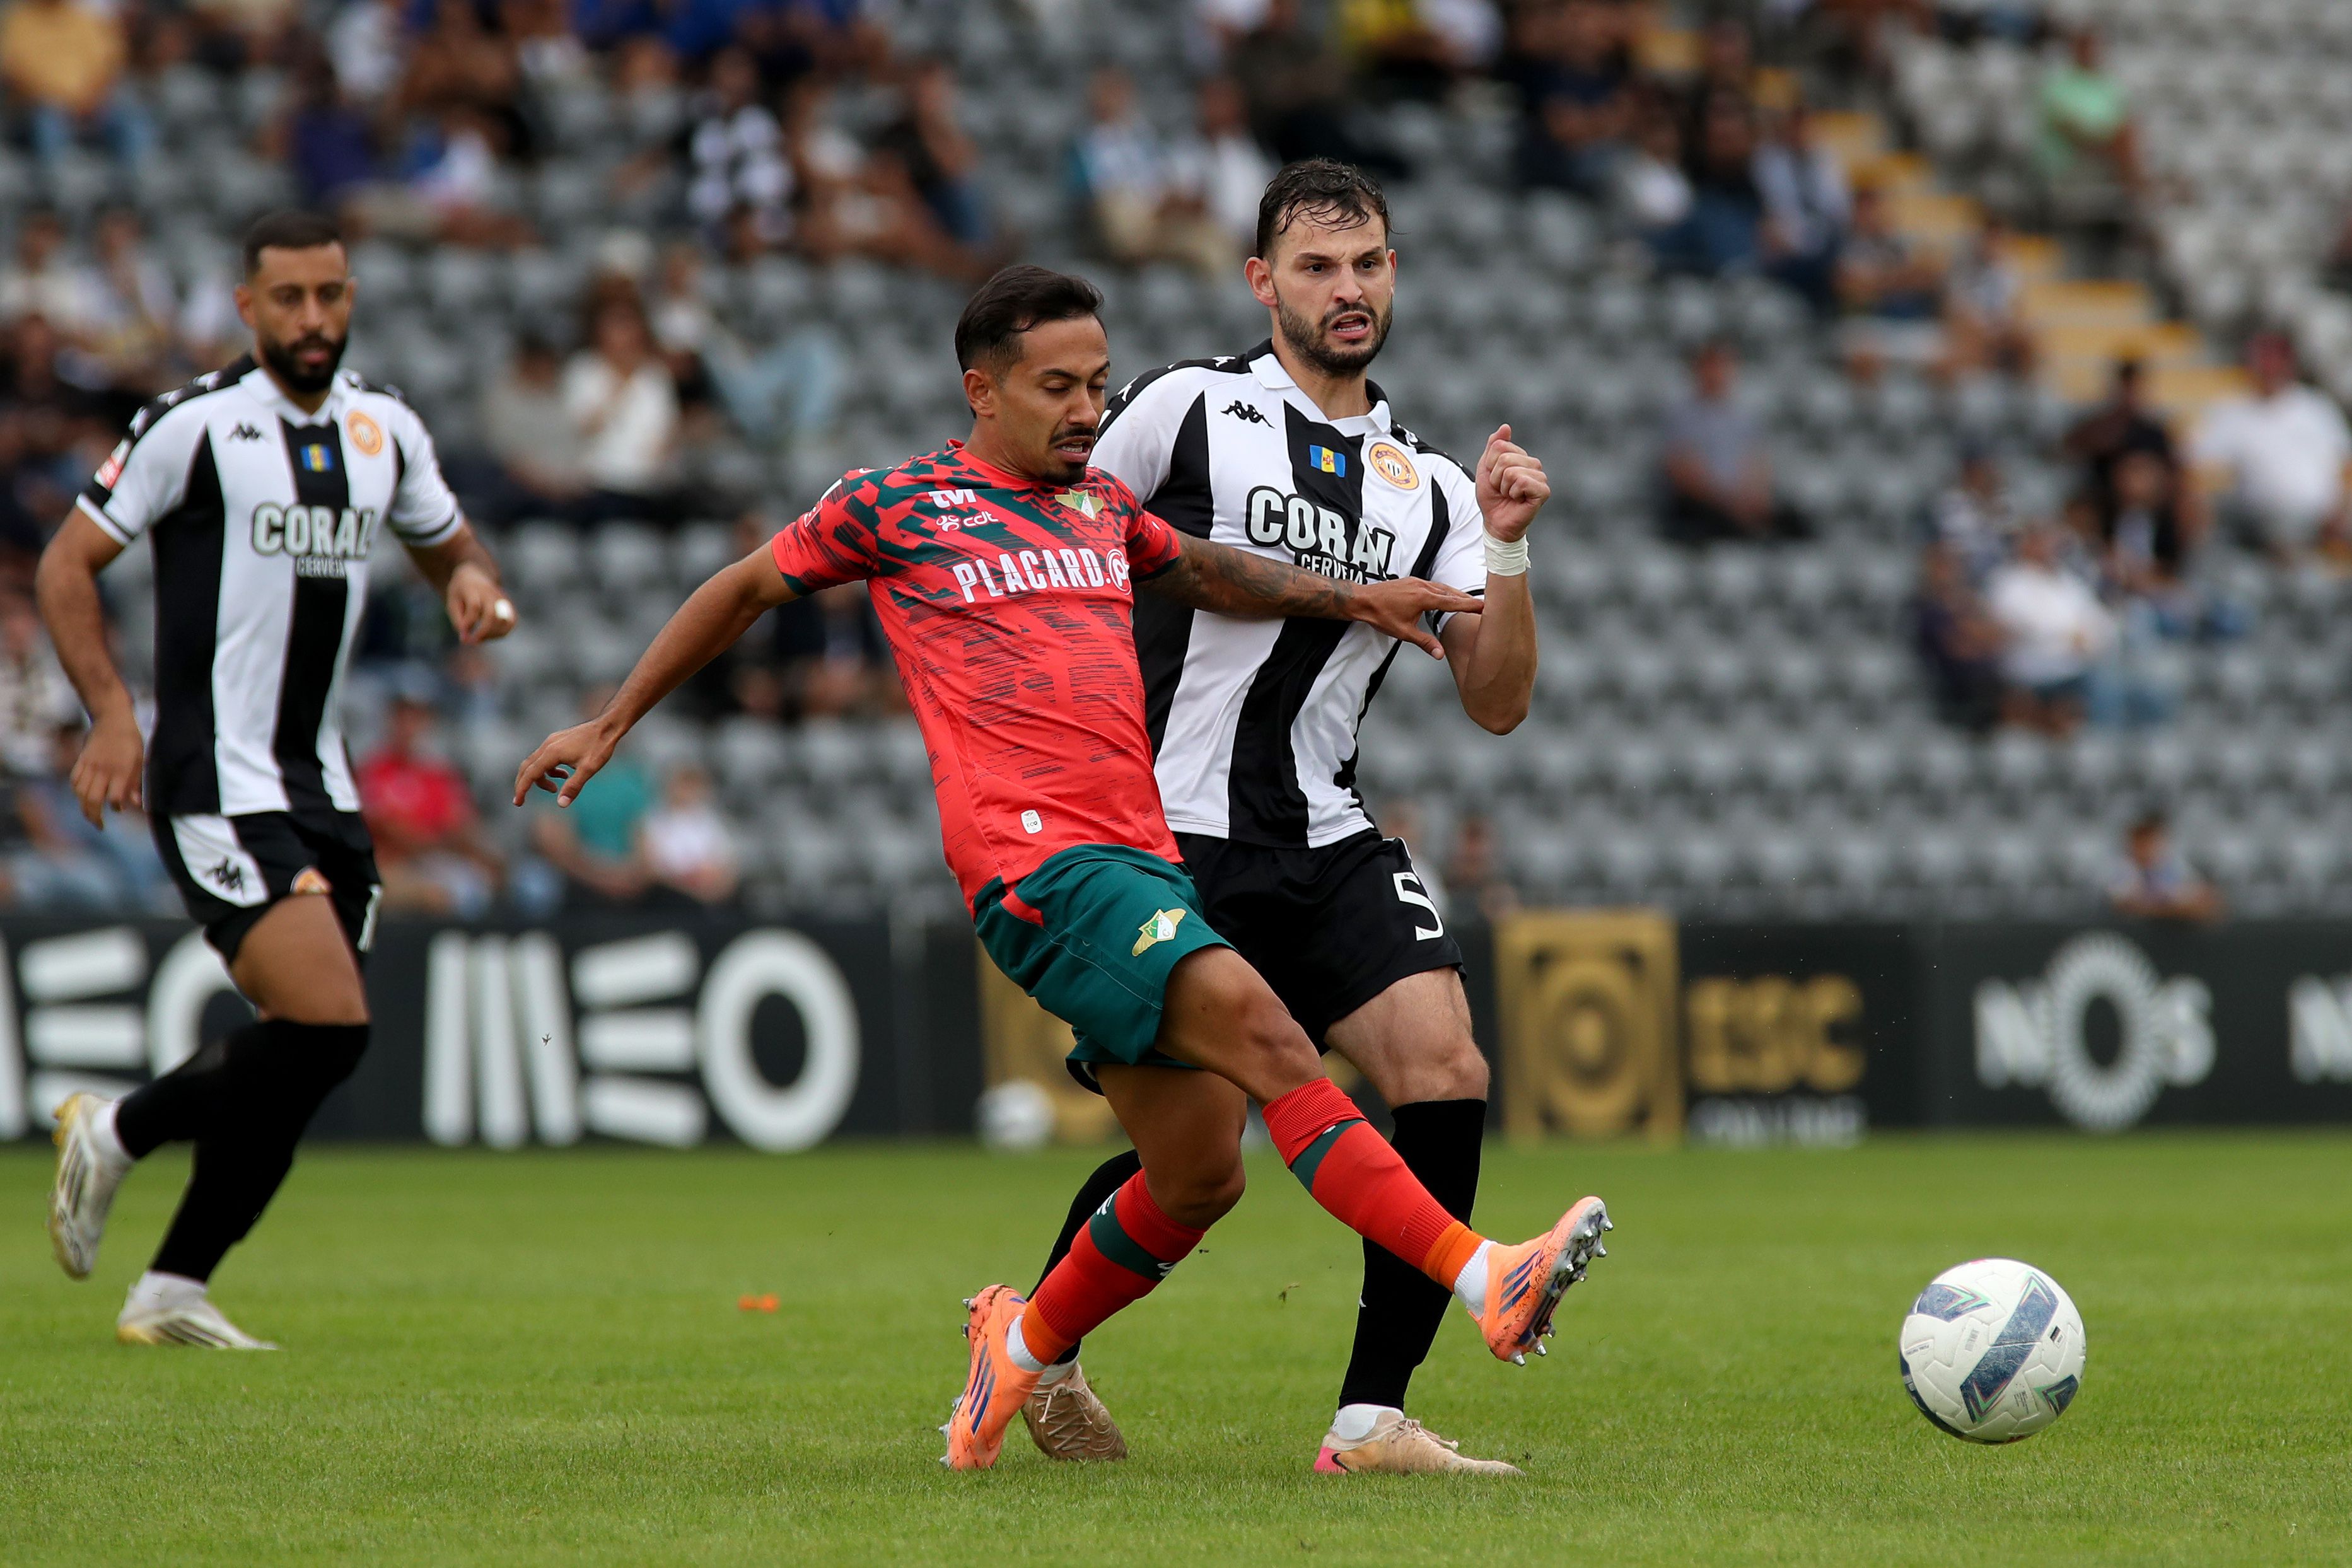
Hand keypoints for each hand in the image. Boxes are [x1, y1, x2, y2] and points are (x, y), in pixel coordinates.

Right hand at [69, 710, 143, 827]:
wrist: (112, 719)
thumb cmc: (131, 741)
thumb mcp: (139, 761)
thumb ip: (135, 783)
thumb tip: (135, 804)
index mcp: (121, 771)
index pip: (114, 798)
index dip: (116, 807)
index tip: (120, 809)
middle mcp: (103, 770)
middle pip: (92, 799)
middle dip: (94, 816)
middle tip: (99, 825)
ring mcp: (90, 765)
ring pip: (80, 792)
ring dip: (83, 806)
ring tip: (90, 814)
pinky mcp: (81, 760)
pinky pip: (74, 780)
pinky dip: (76, 791)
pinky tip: (81, 797)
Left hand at [447, 562, 515, 644]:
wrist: (475, 575)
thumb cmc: (461, 592)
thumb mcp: (452, 602)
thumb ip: (458, 620)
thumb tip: (465, 639)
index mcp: (472, 589)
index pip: (474, 607)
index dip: (469, 623)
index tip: (462, 634)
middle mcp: (490, 592)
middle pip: (492, 614)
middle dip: (483, 632)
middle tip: (472, 641)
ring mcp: (502, 598)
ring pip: (504, 621)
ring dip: (493, 634)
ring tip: (480, 638)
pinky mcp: (509, 606)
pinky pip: (511, 623)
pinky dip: (503, 633)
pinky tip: (490, 635)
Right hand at [513, 719, 619, 807]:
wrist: (607, 726)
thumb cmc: (599, 746)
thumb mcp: (588, 769)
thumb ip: (573, 786)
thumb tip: (561, 804)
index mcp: (552, 752)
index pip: (530, 773)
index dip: (522, 789)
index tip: (518, 802)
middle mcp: (548, 745)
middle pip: (527, 767)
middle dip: (524, 784)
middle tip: (522, 800)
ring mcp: (552, 741)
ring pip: (536, 762)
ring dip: (541, 778)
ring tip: (555, 788)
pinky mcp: (557, 740)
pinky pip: (545, 757)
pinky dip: (549, 770)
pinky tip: (564, 775)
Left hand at [1345, 577, 1483, 657]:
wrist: (1363, 600)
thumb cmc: (1381, 615)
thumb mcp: (1404, 632)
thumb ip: (1425, 642)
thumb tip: (1440, 654)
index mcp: (1424, 598)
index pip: (1453, 602)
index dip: (1470, 605)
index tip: (1484, 606)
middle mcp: (1423, 586)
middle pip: (1450, 592)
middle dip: (1466, 598)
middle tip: (1480, 604)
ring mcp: (1417, 582)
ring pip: (1442, 587)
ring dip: (1455, 594)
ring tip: (1465, 600)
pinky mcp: (1411, 581)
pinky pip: (1433, 585)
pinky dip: (1443, 590)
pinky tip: (1444, 595)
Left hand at [1474, 424, 1549, 543]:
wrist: (1495, 521)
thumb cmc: (1492, 497)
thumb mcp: (1486, 468)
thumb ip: (1494, 446)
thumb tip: (1506, 427)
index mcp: (1521, 456)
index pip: (1500, 446)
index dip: (1490, 465)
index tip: (1494, 478)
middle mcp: (1533, 464)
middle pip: (1504, 458)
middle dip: (1495, 477)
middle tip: (1502, 489)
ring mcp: (1540, 477)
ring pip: (1511, 470)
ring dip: (1503, 487)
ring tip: (1510, 495)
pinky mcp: (1543, 491)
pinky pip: (1522, 481)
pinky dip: (1513, 493)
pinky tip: (1518, 499)